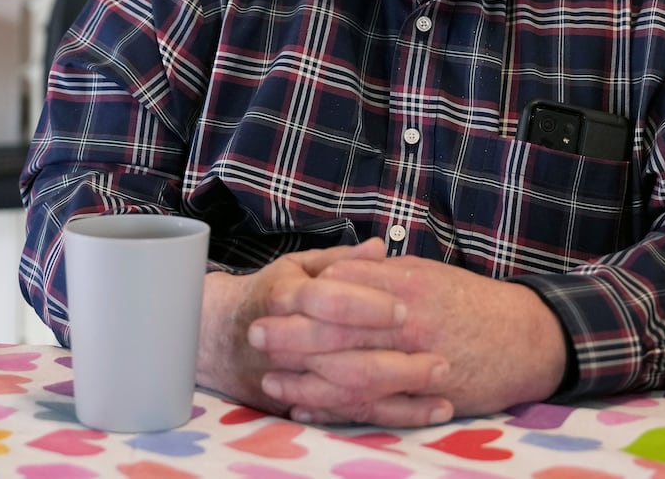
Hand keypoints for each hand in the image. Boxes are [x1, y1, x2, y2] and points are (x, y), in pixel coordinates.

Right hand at [197, 239, 427, 415]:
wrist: (220, 337)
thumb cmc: (270, 295)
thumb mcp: (297, 267)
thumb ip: (341, 261)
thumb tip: (382, 247)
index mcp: (286, 298)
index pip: (326, 302)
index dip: (365, 306)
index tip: (405, 309)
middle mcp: (287, 342)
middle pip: (344, 357)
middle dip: (396, 362)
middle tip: (442, 360)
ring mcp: (292, 379)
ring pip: (349, 394)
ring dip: (400, 396)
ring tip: (444, 390)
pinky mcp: (300, 404)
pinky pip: (348, 416)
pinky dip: (385, 417)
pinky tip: (422, 413)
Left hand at [252, 254, 568, 423]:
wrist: (524, 338)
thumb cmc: (469, 301)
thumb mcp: (424, 273)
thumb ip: (378, 272)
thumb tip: (334, 270)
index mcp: (404, 288)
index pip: (343, 291)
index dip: (303, 298)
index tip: (271, 298)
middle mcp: (408, 326)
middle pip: (338, 333)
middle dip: (292, 337)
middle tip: (254, 336)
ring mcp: (415, 364)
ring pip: (349, 375)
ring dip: (306, 378)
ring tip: (271, 378)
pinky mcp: (422, 397)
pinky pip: (370, 406)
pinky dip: (335, 409)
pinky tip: (306, 405)